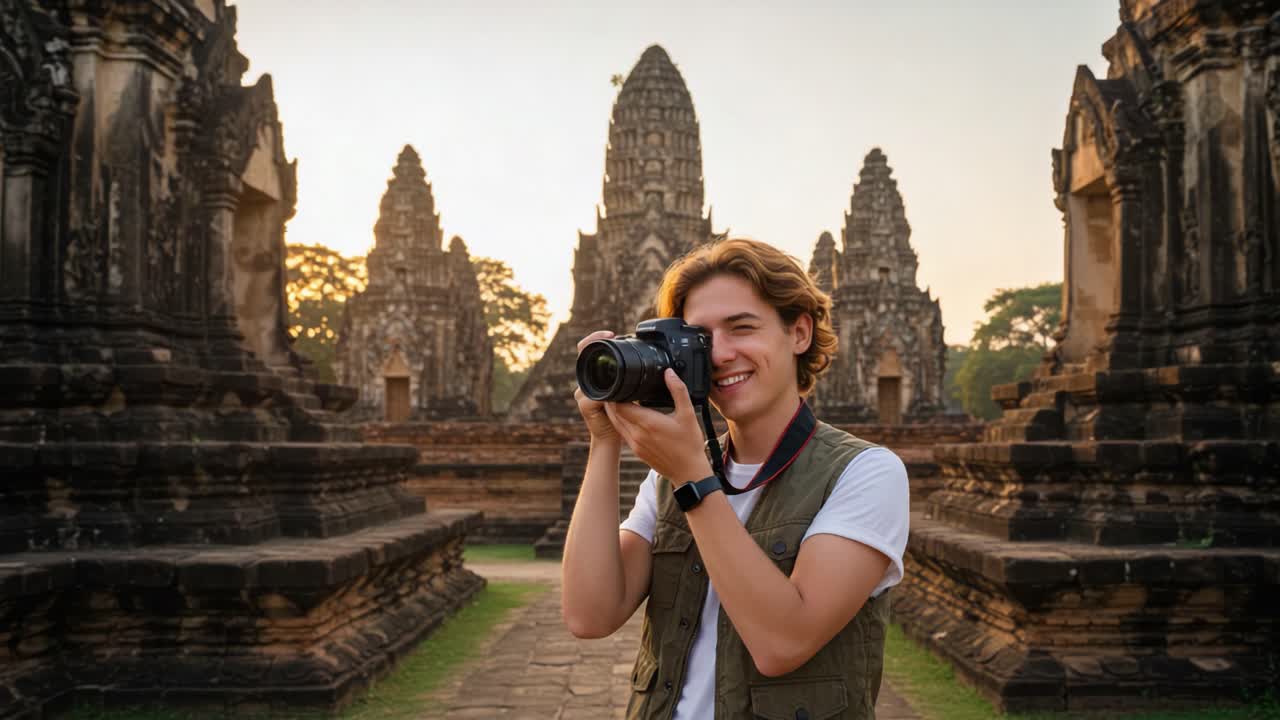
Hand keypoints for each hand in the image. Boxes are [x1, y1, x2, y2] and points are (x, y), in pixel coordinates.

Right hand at [574, 330, 620, 444]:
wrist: (611, 437)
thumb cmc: (620, 414)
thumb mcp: (626, 391)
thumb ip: (627, 378)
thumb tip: (645, 363)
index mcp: (593, 376)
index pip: (586, 350)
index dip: (595, 338)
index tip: (611, 333)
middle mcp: (584, 382)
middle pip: (583, 356)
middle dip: (595, 343)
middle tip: (612, 336)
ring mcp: (582, 393)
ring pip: (588, 374)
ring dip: (601, 367)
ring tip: (616, 361)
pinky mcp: (584, 405)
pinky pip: (593, 396)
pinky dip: (606, 393)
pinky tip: (614, 392)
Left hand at [605, 369, 713, 485]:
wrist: (689, 473)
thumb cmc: (690, 445)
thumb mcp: (688, 414)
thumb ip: (678, 391)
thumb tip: (669, 373)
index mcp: (647, 422)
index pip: (620, 405)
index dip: (616, 393)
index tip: (620, 384)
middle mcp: (637, 434)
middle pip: (614, 413)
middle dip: (613, 400)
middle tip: (617, 388)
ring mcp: (635, 444)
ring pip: (616, 424)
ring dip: (615, 412)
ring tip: (619, 399)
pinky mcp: (636, 452)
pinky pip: (622, 433)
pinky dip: (621, 423)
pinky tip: (629, 417)